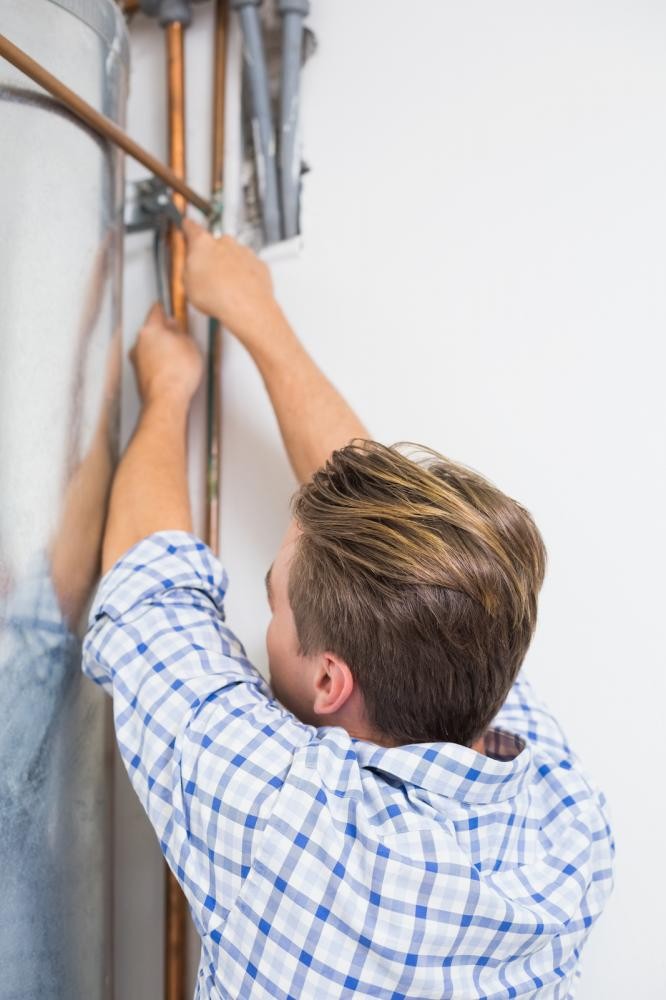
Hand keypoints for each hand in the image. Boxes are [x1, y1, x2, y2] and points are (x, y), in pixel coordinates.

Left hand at [130, 303, 202, 406]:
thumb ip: (180, 331)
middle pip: (151, 331)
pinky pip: (150, 363)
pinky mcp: (139, 375)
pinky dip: (158, 364)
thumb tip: (176, 328)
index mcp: (150, 330)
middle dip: (163, 332)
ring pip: (149, 348)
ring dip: (161, 349)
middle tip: (177, 335)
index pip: (156, 311)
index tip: (164, 307)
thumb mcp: (189, 344)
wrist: (166, 399)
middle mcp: (139, 343)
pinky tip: (171, 370)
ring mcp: (137, 360)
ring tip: (178, 357)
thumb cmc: (177, 373)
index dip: (163, 309)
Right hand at [183, 219, 277, 346]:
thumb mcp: (187, 284)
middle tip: (207, 277)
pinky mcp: (259, 264)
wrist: (247, 308)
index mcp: (203, 243)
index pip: (192, 228)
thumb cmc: (217, 296)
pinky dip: (244, 276)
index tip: (187, 225)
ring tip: (224, 289)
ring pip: (233, 256)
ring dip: (228, 268)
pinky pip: (248, 267)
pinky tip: (239, 291)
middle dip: (211, 258)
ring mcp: (244, 252)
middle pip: (215, 245)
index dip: (187, 227)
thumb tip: (190, 266)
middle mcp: (225, 242)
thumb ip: (188, 268)